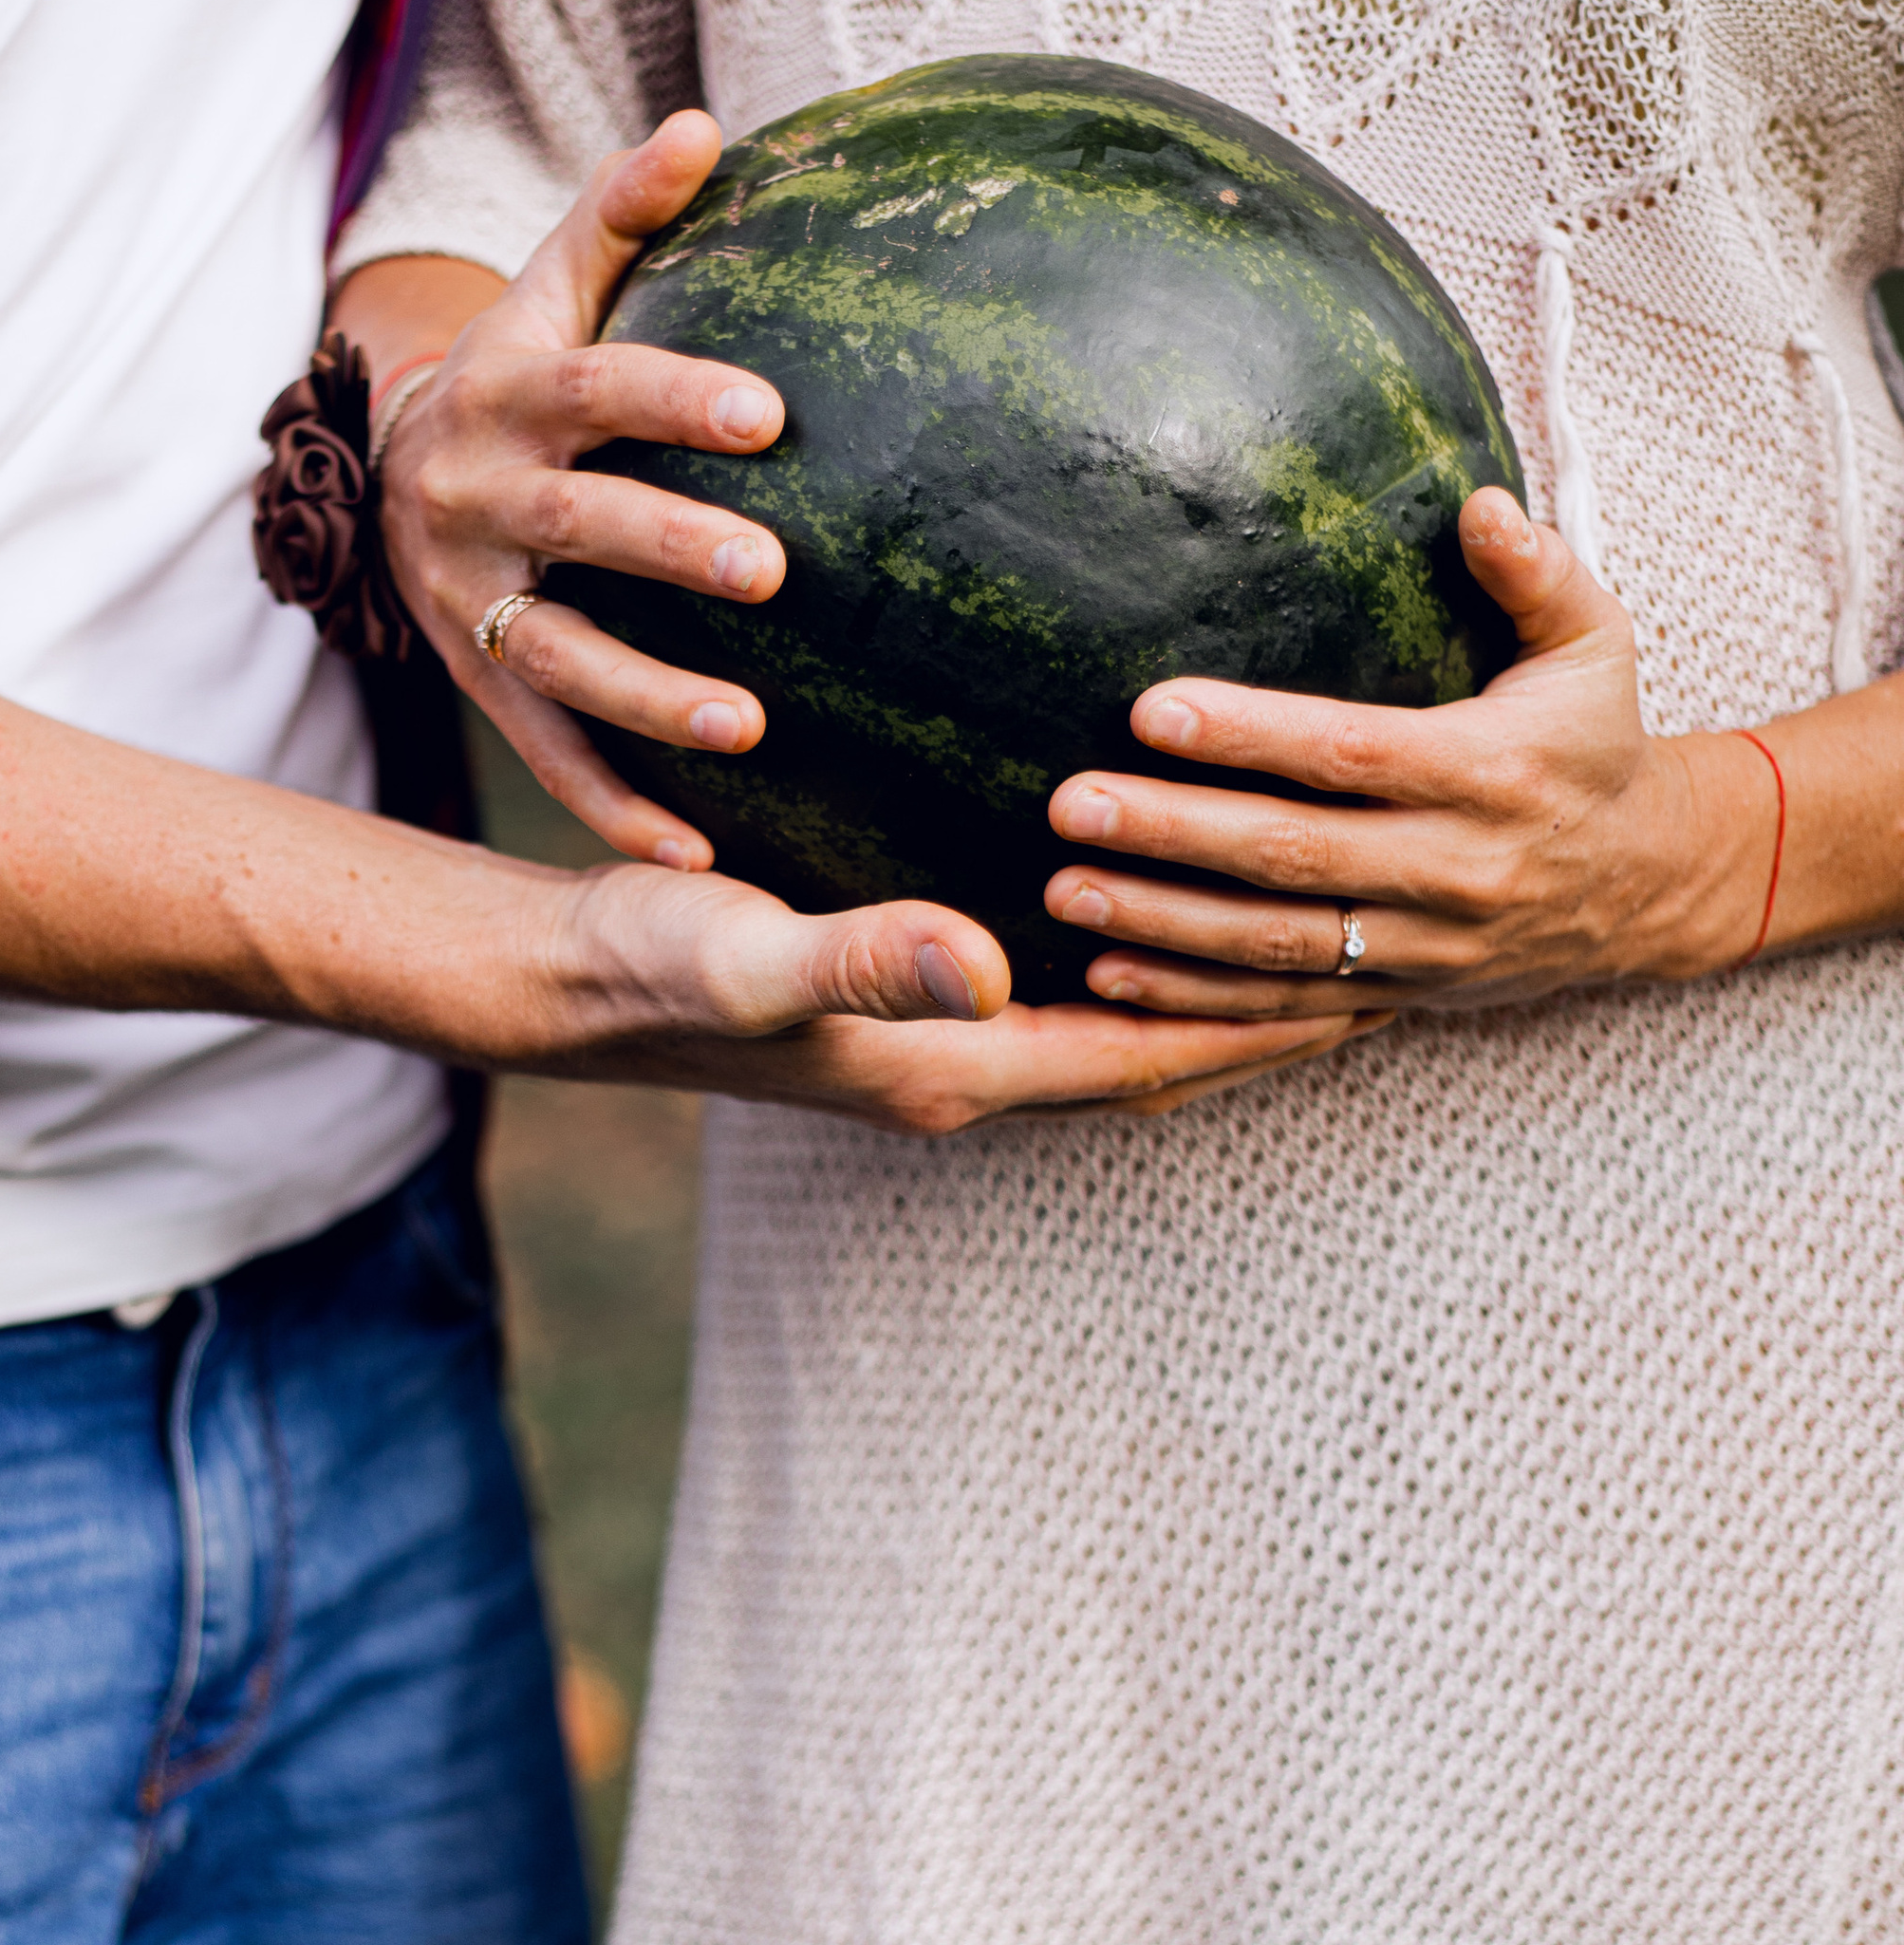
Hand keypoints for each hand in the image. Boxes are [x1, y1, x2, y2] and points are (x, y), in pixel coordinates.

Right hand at [367, 112, 785, 864]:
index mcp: (500, 396)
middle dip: (668, 548)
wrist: (390, 473)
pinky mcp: (479, 684)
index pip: (592, 391)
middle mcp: (471, 501)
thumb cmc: (518, 373)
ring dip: (649, 700)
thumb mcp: (551, 289)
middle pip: (575, 527)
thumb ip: (624, 215)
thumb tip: (705, 128)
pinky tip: (697, 855)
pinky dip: (614, 808)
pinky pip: (548, 754)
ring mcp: (467, 603)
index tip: (767, 411)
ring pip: (558, 658)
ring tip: (747, 728)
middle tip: (773, 572)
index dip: (670, 397)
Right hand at [539, 853, 1394, 1128]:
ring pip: (1106, 1017)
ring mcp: (930, 1033)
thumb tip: (982, 960)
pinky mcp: (902, 986)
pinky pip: (1049, 975)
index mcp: (953, 1069)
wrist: (557, 977)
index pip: (1147, 1060)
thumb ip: (865, 959)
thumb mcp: (753, 954)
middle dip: (1266, 1014)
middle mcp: (958, 1064)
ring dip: (1203, 982)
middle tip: (1387, 954)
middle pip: (1152, 1050)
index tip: (1374, 985)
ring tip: (1307, 924)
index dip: (1262, 1029)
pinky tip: (1147, 874)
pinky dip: (1120, 944)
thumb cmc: (647, 962)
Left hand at [1040, 490, 1782, 1018]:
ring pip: (1277, 944)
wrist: (1648, 883)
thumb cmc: (1593, 744)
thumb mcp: (1596, 646)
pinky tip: (1107, 973)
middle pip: (1295, 856)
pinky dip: (1193, 999)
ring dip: (1164, 922)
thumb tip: (1475, 503)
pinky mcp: (1394, 997)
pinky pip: (1282, 1006)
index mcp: (1491, 774)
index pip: (1353, 754)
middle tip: (1072, 805)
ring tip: (1066, 888)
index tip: (1151, 709)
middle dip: (1176, 834)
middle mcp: (1455, 868)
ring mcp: (1422, 946)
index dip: (1251, 736)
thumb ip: (1537, 572)